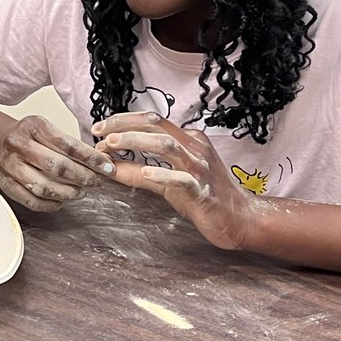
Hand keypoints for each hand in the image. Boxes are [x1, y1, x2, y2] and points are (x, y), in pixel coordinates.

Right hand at [0, 114, 116, 211]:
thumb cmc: (30, 138)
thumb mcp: (47, 129)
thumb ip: (70, 144)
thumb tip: (102, 162)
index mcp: (32, 126)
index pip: (67, 144)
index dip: (90, 158)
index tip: (107, 167)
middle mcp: (18, 144)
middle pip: (56, 166)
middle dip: (82, 177)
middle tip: (96, 182)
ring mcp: (10, 166)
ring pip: (43, 186)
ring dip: (68, 193)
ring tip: (80, 192)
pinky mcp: (6, 185)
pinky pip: (32, 201)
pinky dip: (51, 204)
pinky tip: (62, 200)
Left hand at [92, 111, 257, 249]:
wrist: (240, 219)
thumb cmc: (203, 197)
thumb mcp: (166, 181)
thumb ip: (139, 171)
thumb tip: (108, 164)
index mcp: (187, 140)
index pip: (151, 120)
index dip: (123, 121)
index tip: (100, 128)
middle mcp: (194, 148)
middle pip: (155, 126)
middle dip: (123, 126)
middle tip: (99, 134)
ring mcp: (200, 168)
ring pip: (166, 145)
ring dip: (136, 142)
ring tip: (112, 145)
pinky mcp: (204, 191)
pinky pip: (183, 179)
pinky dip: (163, 174)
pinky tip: (146, 173)